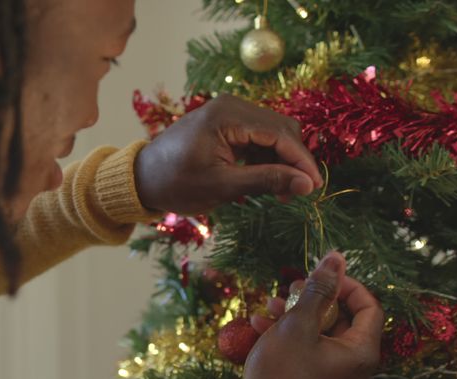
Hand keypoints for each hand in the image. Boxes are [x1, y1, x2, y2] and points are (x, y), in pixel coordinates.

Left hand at [134, 93, 323, 214]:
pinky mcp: (227, 123)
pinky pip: (258, 137)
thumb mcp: (222, 186)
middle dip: (293, 161)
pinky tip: (268, 181)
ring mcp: (229, 112)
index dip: (301, 160)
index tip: (315, 187)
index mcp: (227, 115)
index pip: (280, 134)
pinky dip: (267, 158)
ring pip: (273, 134)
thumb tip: (307, 184)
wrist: (141, 178)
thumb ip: (266, 181)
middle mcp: (232, 106)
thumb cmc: (174, 183)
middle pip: (281, 130)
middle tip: (297, 194)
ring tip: (281, 193)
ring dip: (281, 161)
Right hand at [243, 252, 384, 378]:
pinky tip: (261, 327)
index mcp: (361, 352)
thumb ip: (318, 289)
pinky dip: (292, 338)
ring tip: (268, 307)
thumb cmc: (283, 372)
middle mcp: (356, 368)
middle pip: (342, 320)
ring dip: (296, 316)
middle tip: (288, 290)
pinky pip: (311, 353)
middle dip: (313, 300)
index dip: (346, 285)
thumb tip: (337, 258)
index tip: (319, 276)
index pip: (368, 306)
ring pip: (322, 336)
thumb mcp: (298, 324)